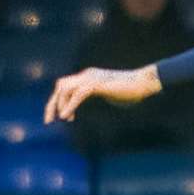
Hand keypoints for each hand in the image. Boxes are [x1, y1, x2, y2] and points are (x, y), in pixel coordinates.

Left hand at [44, 65, 161, 123]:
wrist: (145, 82)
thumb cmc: (133, 90)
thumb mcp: (112, 93)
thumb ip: (102, 95)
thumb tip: (101, 103)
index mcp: (89, 75)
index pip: (66, 86)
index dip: (58, 101)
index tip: (58, 117)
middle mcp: (87, 74)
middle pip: (61, 86)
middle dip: (52, 103)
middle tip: (49, 120)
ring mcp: (91, 78)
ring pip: (66, 89)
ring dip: (59, 105)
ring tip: (60, 119)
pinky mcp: (97, 84)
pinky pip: (78, 95)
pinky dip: (70, 106)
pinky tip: (66, 116)